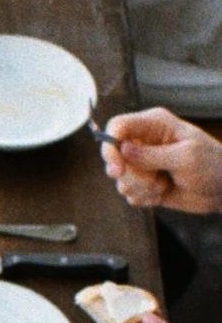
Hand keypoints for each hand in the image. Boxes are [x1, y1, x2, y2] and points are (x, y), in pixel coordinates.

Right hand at [104, 106, 221, 210]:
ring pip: (120, 178)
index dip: (110, 146)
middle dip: (131, 175)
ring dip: (140, 188)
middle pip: (113, 156)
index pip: (117, 126)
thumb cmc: (212, 166)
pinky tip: (162, 193)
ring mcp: (142, 162)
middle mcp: (144, 141)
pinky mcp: (143, 182)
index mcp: (154, 125)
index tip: (118, 169)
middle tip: (154, 181)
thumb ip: (152, 154)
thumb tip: (122, 149)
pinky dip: (144, 198)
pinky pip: (128, 193)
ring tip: (163, 186)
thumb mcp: (186, 157)